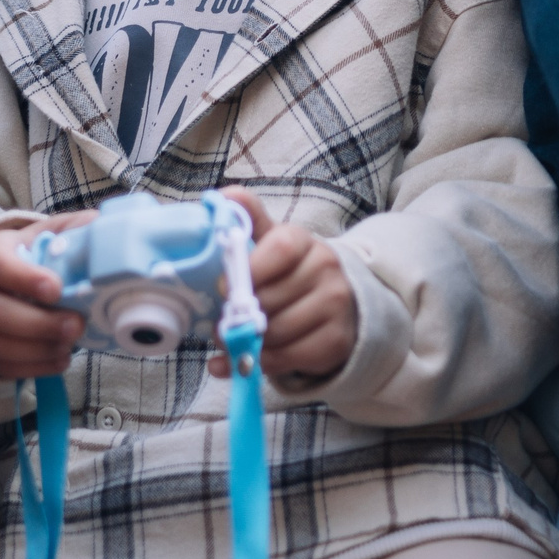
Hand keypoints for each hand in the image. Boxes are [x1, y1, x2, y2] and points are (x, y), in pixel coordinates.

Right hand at [0, 215, 92, 378]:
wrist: (8, 280)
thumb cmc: (36, 256)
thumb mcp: (53, 233)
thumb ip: (76, 229)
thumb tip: (101, 226)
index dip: (24, 278)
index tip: (57, 289)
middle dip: (38, 324)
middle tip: (76, 325)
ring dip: (37, 349)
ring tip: (69, 345)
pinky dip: (32, 367)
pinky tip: (59, 359)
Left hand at [205, 188, 356, 386]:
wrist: (337, 303)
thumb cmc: (290, 272)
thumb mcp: (271, 242)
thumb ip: (248, 219)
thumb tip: (224, 196)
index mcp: (303, 240)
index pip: (279, 249)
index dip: (249, 270)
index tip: (222, 288)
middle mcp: (326, 268)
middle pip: (272, 298)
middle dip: (240, 316)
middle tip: (221, 324)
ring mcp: (336, 305)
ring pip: (278, 332)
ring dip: (249, 343)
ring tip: (234, 341)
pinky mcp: (337, 340)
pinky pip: (291, 357)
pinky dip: (265, 363)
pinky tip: (253, 359)